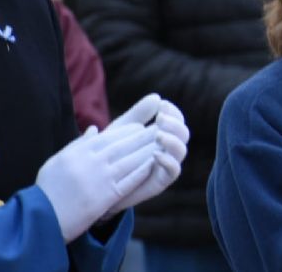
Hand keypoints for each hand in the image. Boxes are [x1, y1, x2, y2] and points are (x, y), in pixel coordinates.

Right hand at [36, 123, 157, 242]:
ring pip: (129, 160)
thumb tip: (94, 130)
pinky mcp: (106, 196)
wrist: (42, 218)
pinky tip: (153, 164)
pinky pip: (129, 180)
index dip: (127, 131)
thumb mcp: (58, 161)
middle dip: (143, 137)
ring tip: (161, 145)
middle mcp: (91, 162)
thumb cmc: (48, 190)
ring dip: (147, 152)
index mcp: (79, 152)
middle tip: (159, 130)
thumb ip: (77, 145)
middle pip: (123, 145)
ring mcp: (100, 179)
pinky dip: (142, 171)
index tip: (140, 127)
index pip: (109, 136)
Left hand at [104, 100, 189, 217]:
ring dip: (173, 140)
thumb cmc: (111, 155)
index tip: (162, 104)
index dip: (173, 112)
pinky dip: (168, 161)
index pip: (177, 121)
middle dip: (175, 124)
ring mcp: (166, 166)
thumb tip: (157, 97)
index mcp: (162, 135)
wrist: (98, 184)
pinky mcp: (161, 182)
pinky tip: (155, 154)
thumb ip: (138, 114)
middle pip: (183, 134)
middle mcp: (168, 150)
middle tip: (160, 118)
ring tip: (158, 134)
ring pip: (182, 151)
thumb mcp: (122, 131)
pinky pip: (174, 171)